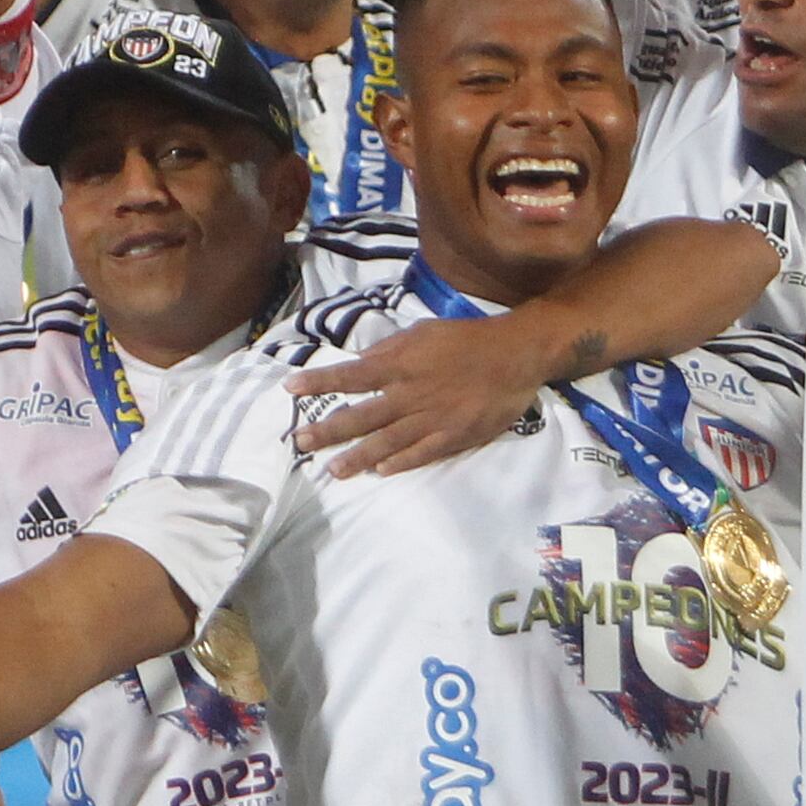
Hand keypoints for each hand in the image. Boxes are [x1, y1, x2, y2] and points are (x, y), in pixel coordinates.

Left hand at [286, 305, 553, 478]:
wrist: (515, 355)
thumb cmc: (465, 340)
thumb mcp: (422, 333)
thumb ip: (389, 350)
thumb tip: (359, 362)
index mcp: (401, 365)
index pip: (351, 375)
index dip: (320, 382)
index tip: (290, 388)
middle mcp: (410, 394)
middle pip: (362, 415)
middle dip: (329, 430)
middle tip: (300, 441)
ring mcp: (432, 419)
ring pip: (387, 442)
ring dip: (358, 456)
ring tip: (333, 470)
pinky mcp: (455, 436)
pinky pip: (422, 453)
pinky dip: (401, 463)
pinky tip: (381, 472)